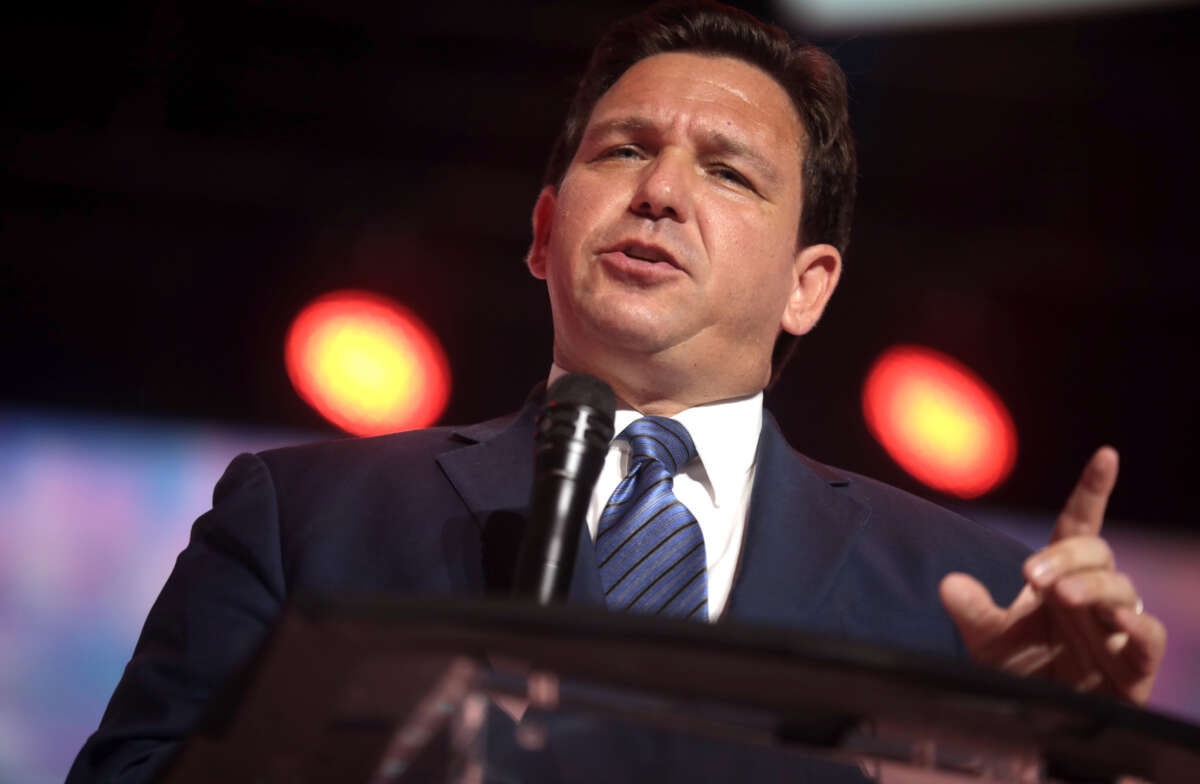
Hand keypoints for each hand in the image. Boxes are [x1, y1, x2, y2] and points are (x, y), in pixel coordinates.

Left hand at [939, 447, 1165, 703]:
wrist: (1037, 721)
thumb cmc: (1020, 671)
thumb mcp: (986, 640)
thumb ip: (971, 611)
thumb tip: (949, 584)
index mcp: (1060, 577)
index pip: (1079, 526)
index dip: (1092, 491)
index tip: (1106, 455)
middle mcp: (1092, 596)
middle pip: (1096, 553)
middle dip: (1066, 557)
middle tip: (1031, 575)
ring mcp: (1116, 629)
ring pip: (1122, 589)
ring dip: (1093, 587)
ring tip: (1062, 595)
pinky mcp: (1133, 666)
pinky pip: (1147, 638)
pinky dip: (1138, 627)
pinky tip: (1118, 622)